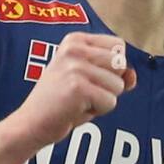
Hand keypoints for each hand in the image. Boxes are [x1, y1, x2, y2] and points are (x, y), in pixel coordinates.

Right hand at [22, 32, 135, 147]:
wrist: (31, 123)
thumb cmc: (61, 102)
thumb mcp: (88, 81)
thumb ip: (113, 74)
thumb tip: (132, 75)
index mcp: (75, 40)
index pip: (118, 46)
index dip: (111, 68)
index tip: (87, 78)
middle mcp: (75, 48)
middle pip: (121, 65)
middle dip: (109, 85)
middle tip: (83, 92)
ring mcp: (76, 67)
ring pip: (118, 85)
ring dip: (103, 100)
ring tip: (78, 101)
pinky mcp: (78, 88)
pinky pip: (110, 102)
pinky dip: (98, 111)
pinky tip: (76, 109)